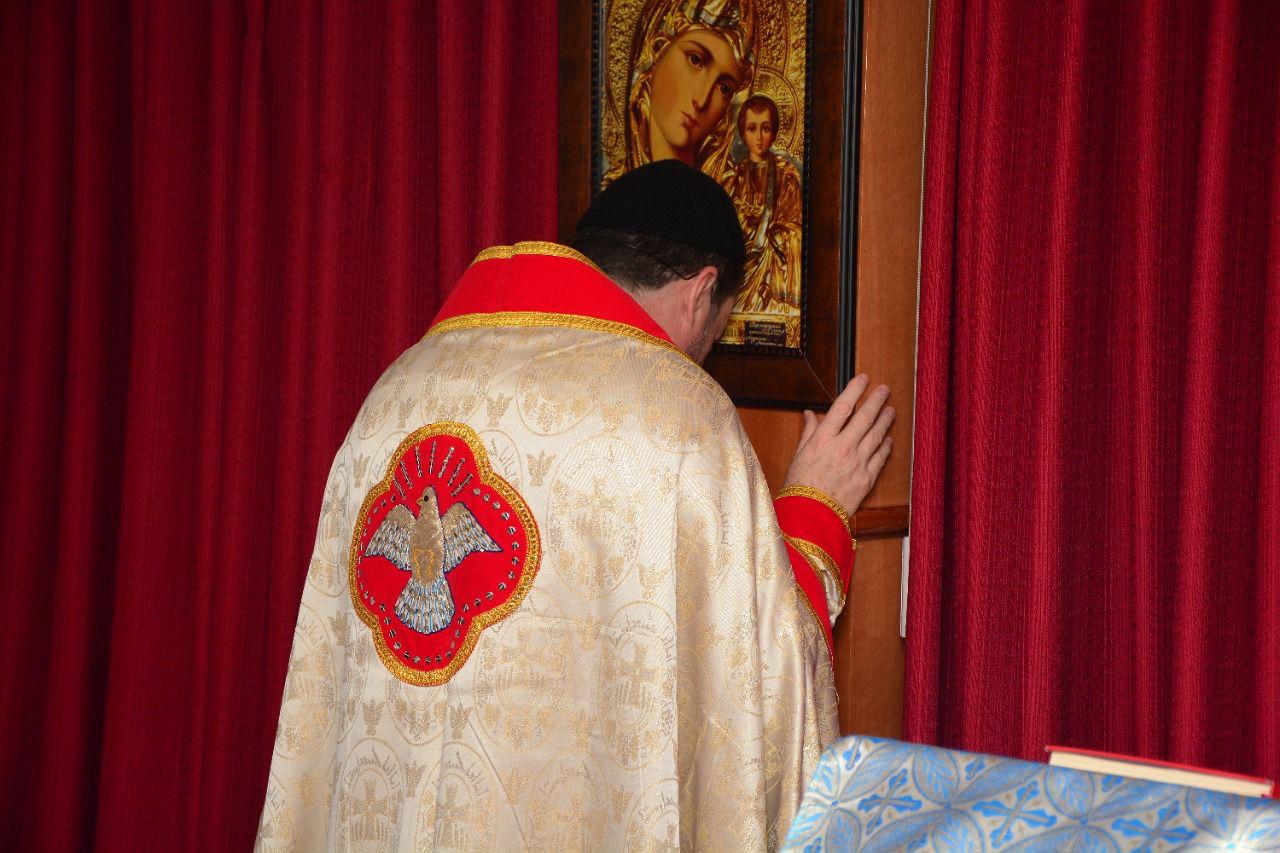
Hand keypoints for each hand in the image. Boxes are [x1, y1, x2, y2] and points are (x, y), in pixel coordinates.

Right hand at [782, 375, 894, 515]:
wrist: (810, 517)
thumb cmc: (799, 487)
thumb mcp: (798, 455)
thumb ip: (809, 433)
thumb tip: (811, 415)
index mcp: (822, 440)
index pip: (842, 406)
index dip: (854, 390)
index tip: (863, 379)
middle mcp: (842, 448)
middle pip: (864, 417)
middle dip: (876, 400)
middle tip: (884, 389)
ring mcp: (857, 463)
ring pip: (876, 435)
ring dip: (885, 420)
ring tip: (891, 410)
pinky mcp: (867, 478)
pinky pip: (880, 457)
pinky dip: (885, 446)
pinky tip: (888, 439)